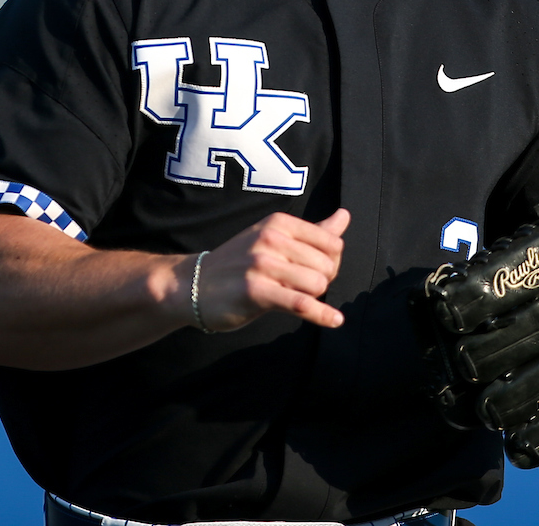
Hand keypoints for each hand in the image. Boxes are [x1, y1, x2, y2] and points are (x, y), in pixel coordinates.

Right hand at [192, 208, 350, 331]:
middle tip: (299, 287)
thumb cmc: (239, 263)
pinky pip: (300, 304)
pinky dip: (321, 315)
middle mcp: (271, 238)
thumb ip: (314, 231)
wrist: (193, 285)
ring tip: (292, 297)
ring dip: (312, 297)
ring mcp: (262, 264)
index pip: (332, 243)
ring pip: (317, 284)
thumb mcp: (274, 238)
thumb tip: (345, 216)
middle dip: (322, 281)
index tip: (313, 271)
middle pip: (327, 266)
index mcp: (279, 223)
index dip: (331, 263)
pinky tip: (334, 320)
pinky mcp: (256, 292)